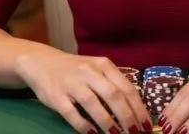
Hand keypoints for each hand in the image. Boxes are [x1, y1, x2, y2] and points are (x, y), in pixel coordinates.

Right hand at [15, 46, 151, 133]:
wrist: (42, 62)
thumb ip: (114, 83)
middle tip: (135, 133)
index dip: (138, 108)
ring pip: (93, 104)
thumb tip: (135, 109)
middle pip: (113, 95)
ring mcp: (72, 83)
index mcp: (103, 65)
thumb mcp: (97, 69)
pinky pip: (72, 113)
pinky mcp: (56, 96)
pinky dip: (84, 125)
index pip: (126, 87)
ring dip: (107, 122)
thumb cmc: (76, 69)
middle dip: (127, 117)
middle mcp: (89, 71)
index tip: (146, 124)